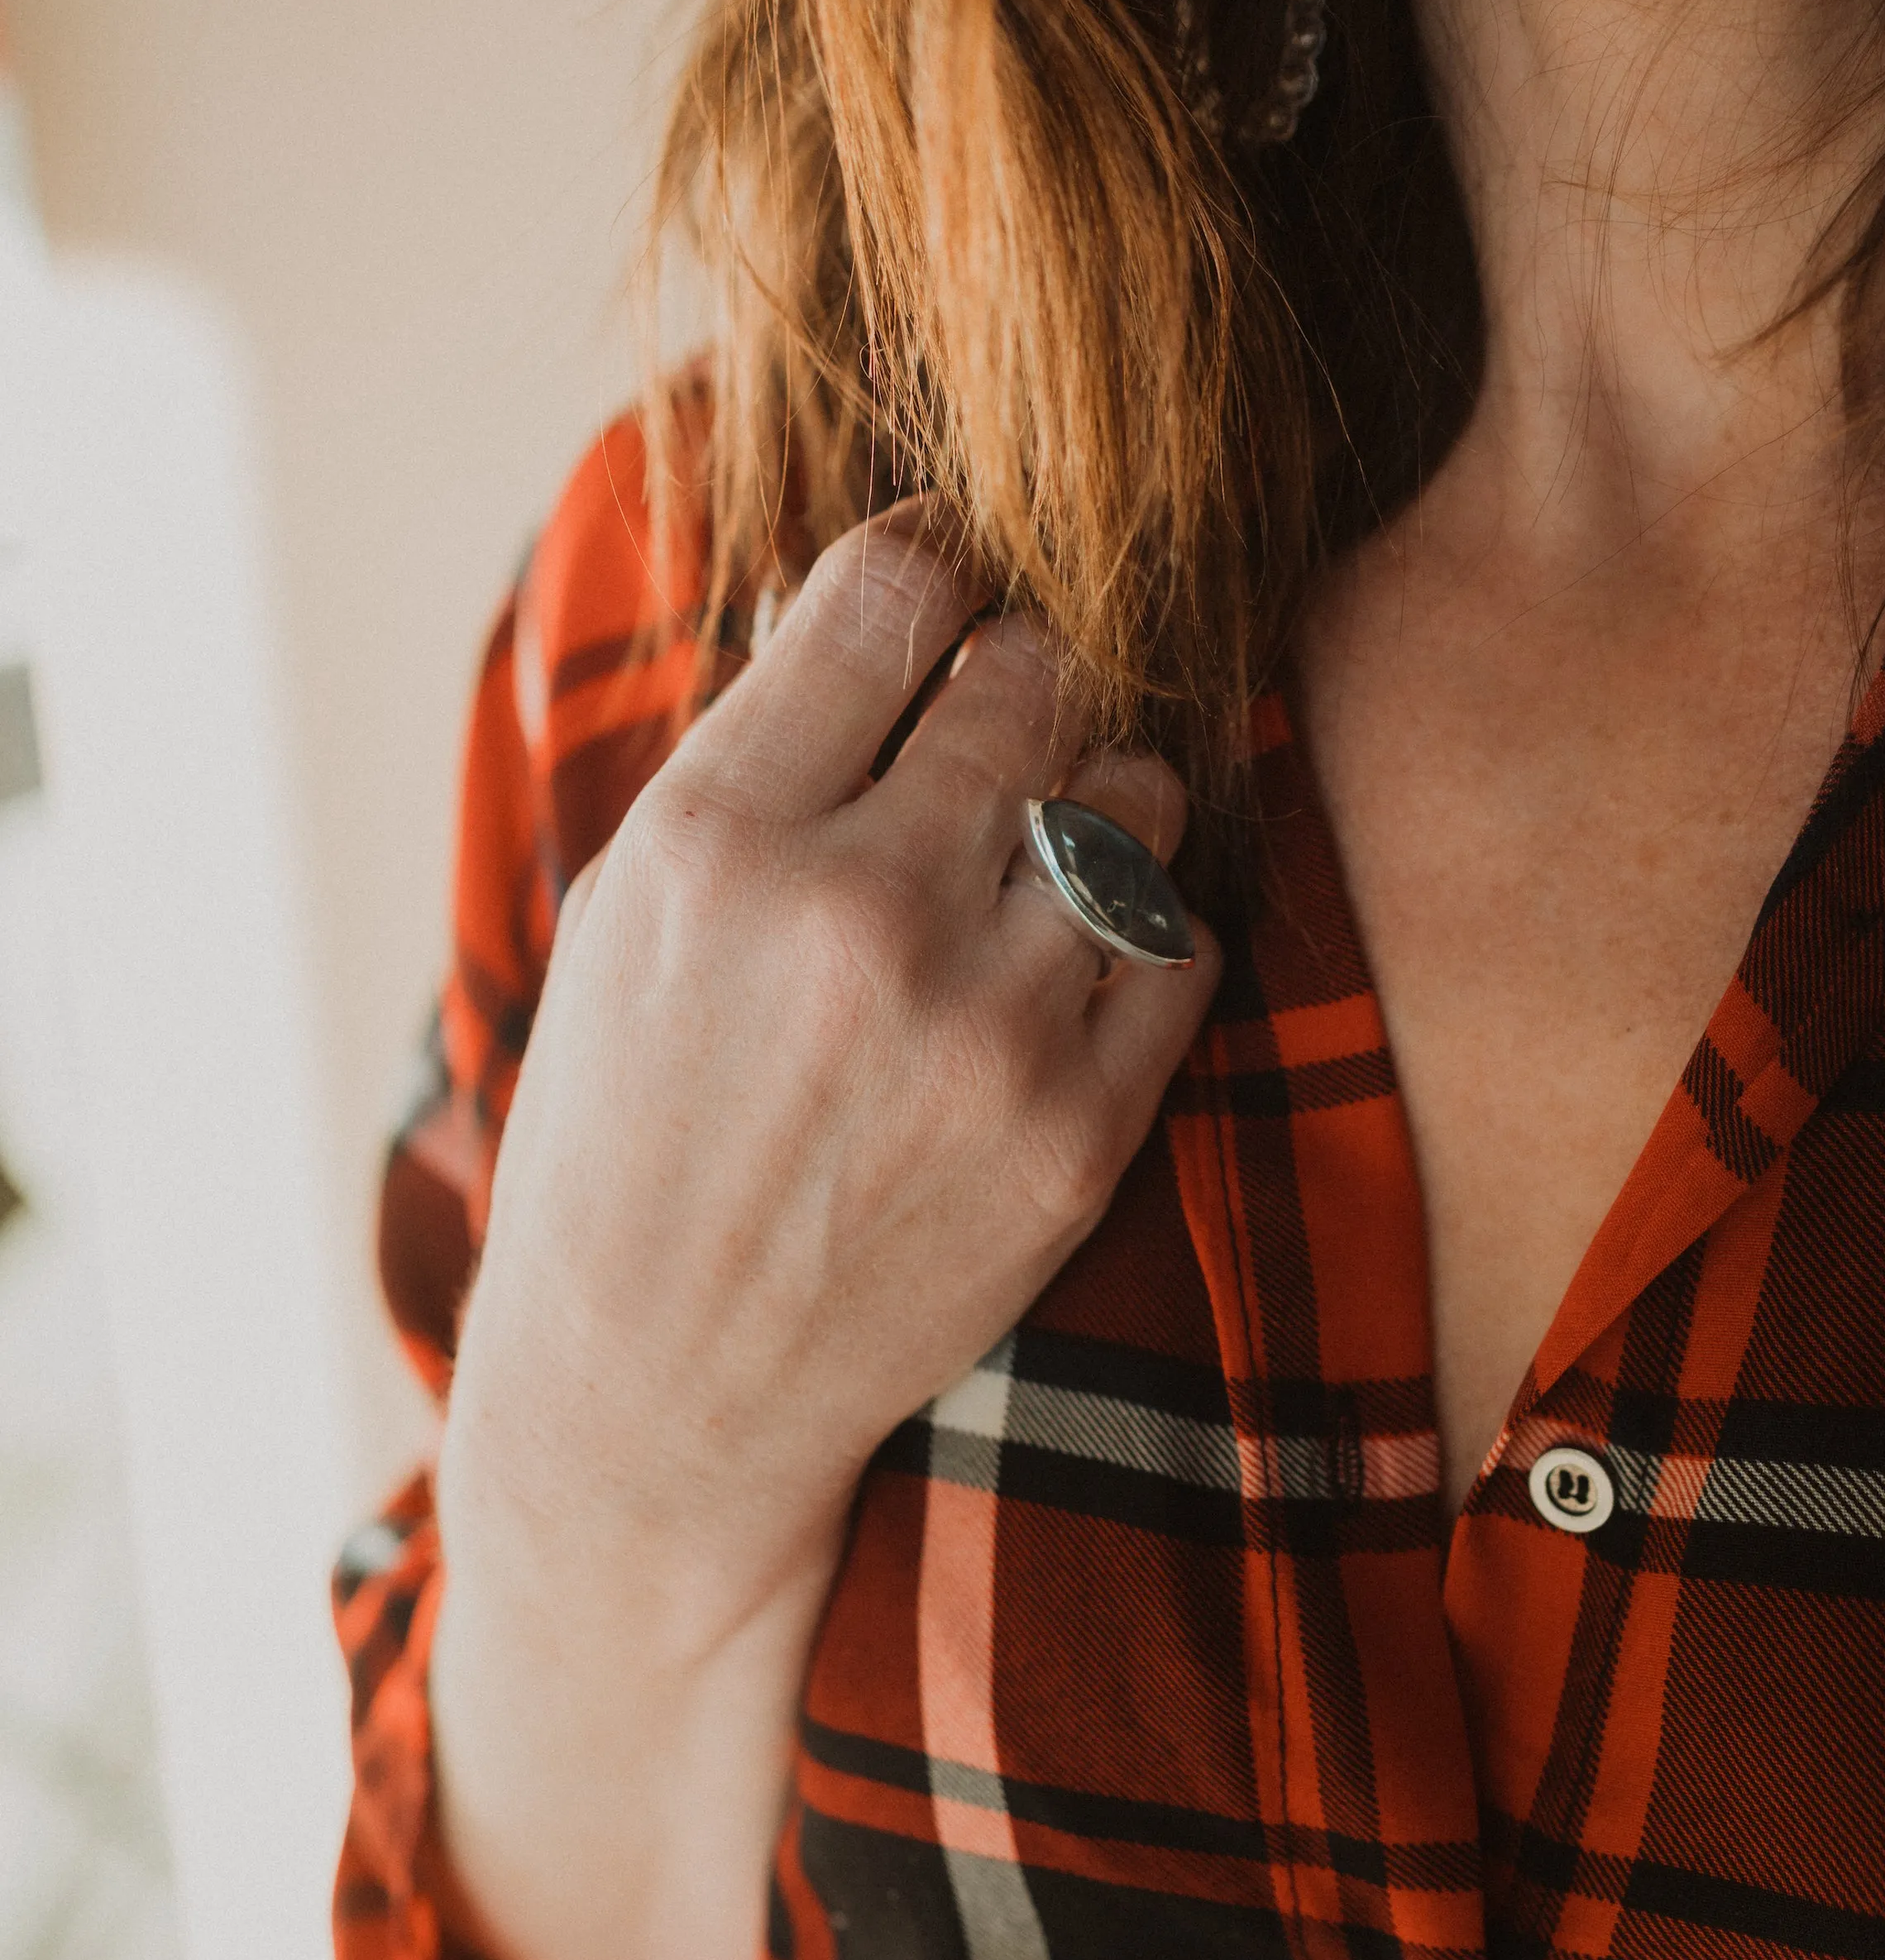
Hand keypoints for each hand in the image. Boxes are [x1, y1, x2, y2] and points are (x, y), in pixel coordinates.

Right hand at [438, 511, 1221, 1663]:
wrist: (660, 1396)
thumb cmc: (627, 1134)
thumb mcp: (630, 916)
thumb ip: (761, 760)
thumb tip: (894, 608)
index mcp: (716, 839)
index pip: (893, 590)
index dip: (933, 563)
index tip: (942, 589)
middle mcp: (861, 913)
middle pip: (1035, 674)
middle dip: (1020, 677)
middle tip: (995, 722)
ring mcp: (986, 1028)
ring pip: (1136, 797)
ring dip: (1096, 798)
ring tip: (1033, 851)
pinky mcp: (1078, 1133)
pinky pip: (1181, 943)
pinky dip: (1137, 931)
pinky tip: (1066, 960)